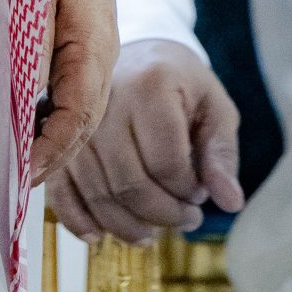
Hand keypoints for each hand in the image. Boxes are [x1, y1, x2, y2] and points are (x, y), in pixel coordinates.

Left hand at [32, 0, 119, 183]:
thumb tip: (22, 100)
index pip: (76, 117)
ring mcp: (96, 54)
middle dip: (52, 158)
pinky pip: (73, 96)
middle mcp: (102, 58)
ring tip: (21, 170)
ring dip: (53, 143)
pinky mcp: (84, 48)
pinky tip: (30, 131)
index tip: (20, 176)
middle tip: (17, 187)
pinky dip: (54, 121)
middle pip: (83, 125)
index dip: (48, 152)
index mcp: (94, 47)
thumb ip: (29, 43)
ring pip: (80, 114)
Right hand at [53, 39, 242, 244]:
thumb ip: (222, 154)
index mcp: (151, 86)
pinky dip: (79, 221)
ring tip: (155, 230)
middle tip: (186, 218)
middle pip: (131, 184)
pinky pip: (62, 191)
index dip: (188, 191)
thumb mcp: (214, 108)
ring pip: (99, 194)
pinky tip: (101, 236)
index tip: (199, 192)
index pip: (167, 162)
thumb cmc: (180, 86)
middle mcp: (107, 102)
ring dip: (129, 226)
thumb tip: (230, 203)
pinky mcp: (62, 143)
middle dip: (164, 215)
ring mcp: (79, 124)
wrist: (137, 55)